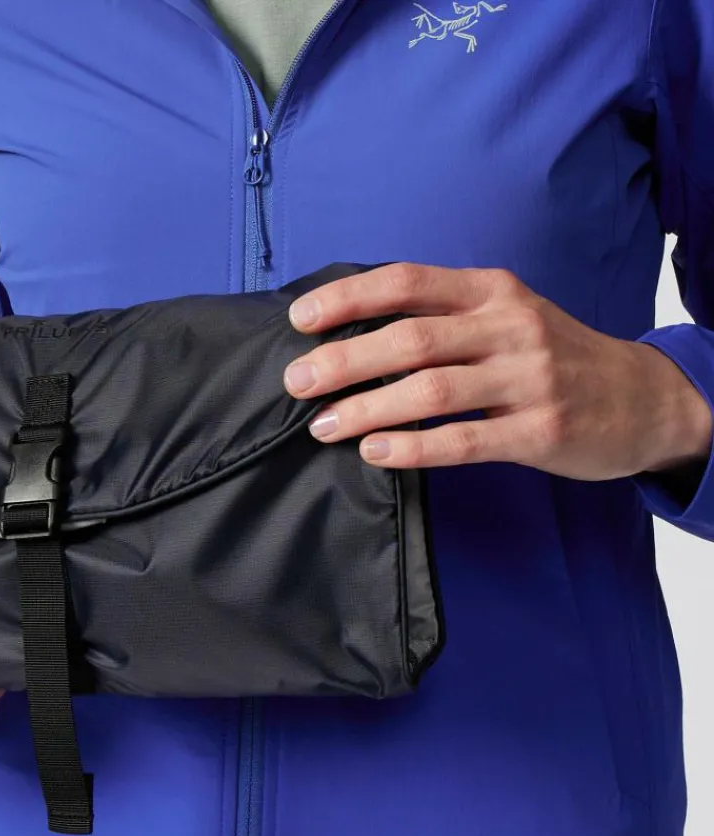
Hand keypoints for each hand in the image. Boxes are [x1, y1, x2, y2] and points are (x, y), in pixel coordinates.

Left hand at [283, 263, 712, 479]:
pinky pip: (465, 440)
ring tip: (323, 426)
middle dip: (344, 360)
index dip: (348, 297)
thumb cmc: (551, 355)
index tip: (300, 318)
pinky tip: (375, 453)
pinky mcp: (540, 431)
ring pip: (432, 390)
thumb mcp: (505, 315)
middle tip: (296, 382)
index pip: (408, 282)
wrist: (640, 398)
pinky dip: (414, 447)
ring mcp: (528, 379)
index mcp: (492, 291)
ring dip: (368, 408)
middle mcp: (509, 326)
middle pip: (412, 338)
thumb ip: (442, 316)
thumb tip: (350, 331)